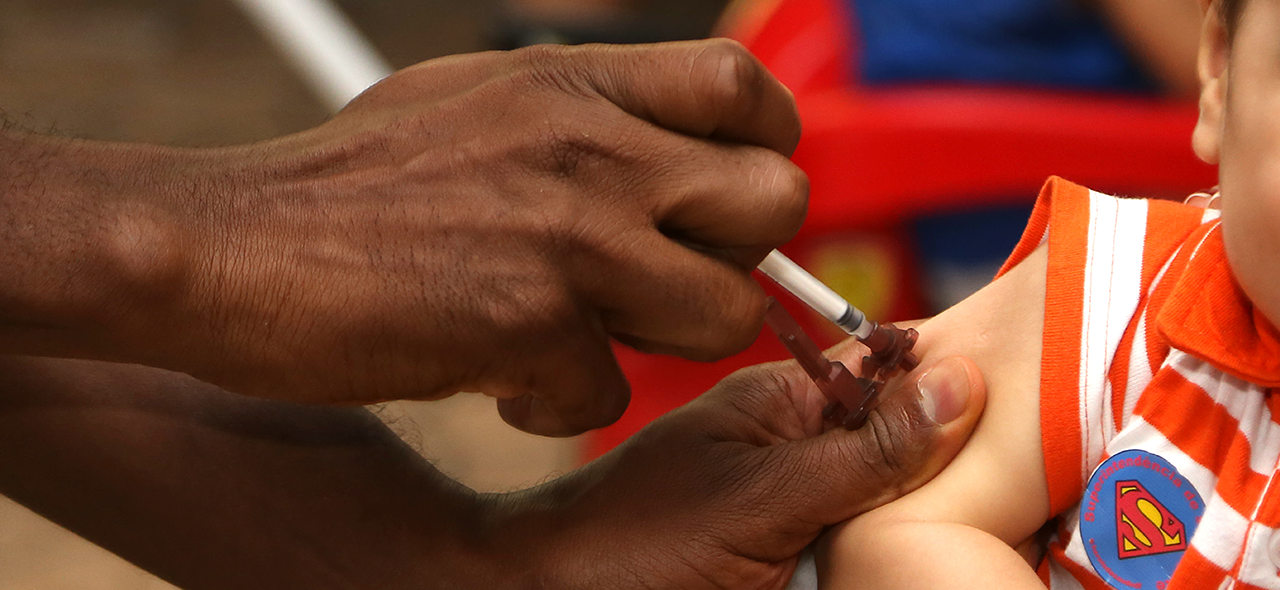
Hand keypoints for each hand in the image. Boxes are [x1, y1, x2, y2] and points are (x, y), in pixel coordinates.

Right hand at [124, 40, 806, 433]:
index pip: (741, 87)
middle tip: (664, 282)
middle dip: (737, 258)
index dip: (761, 147)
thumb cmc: (342, 186)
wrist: (225, 245)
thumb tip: (664, 156)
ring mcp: (569, 232)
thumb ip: (580, 121)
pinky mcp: (531, 321)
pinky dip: (556, 403)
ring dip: (660, 343)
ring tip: (576, 337)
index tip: (724, 200)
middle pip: (775, 201)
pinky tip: (496, 379)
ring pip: (727, 312)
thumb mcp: (475, 104)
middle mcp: (590, 145)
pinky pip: (609, 393)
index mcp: (572, 82)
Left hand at [494, 349, 986, 588]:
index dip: (958, 394)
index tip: (1029, 416)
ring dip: (919, 533)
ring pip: (890, 512)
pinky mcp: (793, 560)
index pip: (894, 378)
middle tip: (1016, 498)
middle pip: (904, 452)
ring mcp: (797, 508)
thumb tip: (961, 384)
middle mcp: (797, 450)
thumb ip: (862, 451)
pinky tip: (916, 567)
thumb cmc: (635, 538)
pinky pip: (860, 555)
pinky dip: (884, 566)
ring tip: (982, 540)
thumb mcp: (762, 496)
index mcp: (784, 404)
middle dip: (948, 477)